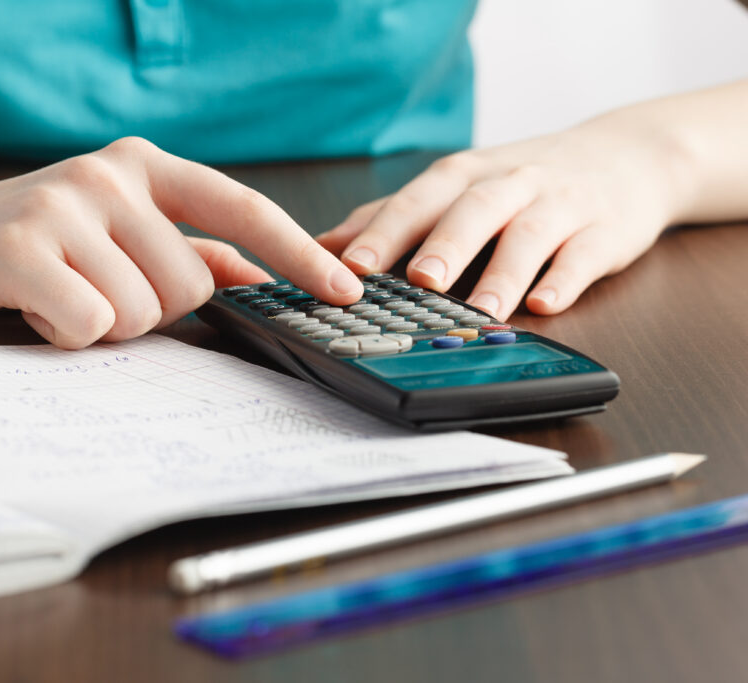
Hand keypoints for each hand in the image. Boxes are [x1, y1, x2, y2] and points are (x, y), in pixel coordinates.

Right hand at [0, 137, 362, 347]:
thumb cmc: (26, 245)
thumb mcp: (112, 233)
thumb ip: (184, 249)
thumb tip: (257, 274)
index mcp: (141, 167)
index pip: (241, 207)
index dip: (298, 253)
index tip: (345, 291)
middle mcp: (109, 174)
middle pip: (189, 287)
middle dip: (148, 310)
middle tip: (91, 289)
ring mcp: (64, 204)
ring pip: (141, 314)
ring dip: (101, 324)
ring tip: (56, 293)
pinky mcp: (20, 246)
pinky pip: (89, 324)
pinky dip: (64, 334)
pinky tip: (31, 306)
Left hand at [316, 112, 690, 319]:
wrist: (625, 154)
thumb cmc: (521, 180)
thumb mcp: (457, 186)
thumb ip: (394, 215)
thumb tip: (324, 245)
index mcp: (464, 176)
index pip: (419, 200)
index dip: (385, 232)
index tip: (354, 266)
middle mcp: (509, 183)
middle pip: (473, 210)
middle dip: (445, 245)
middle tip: (420, 281)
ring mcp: (559, 204)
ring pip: (529, 235)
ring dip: (503, 274)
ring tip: (480, 311)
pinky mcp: (604, 231)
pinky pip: (583, 256)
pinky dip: (564, 281)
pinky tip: (544, 306)